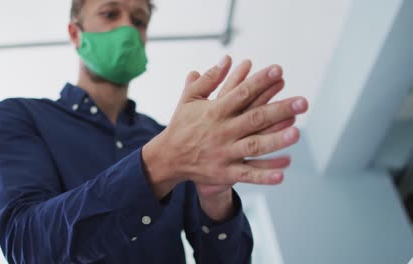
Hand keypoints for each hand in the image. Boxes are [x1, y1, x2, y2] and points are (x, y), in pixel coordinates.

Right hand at [142, 56, 307, 199]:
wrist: (168, 158)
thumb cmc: (181, 125)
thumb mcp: (189, 99)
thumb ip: (208, 79)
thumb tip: (226, 59)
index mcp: (214, 112)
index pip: (241, 93)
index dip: (260, 81)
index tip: (279, 71)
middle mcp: (221, 132)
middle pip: (254, 119)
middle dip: (279, 109)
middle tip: (302, 102)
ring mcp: (224, 154)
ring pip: (253, 147)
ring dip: (275, 140)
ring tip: (296, 132)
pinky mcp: (224, 173)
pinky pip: (247, 175)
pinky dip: (264, 175)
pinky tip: (283, 173)